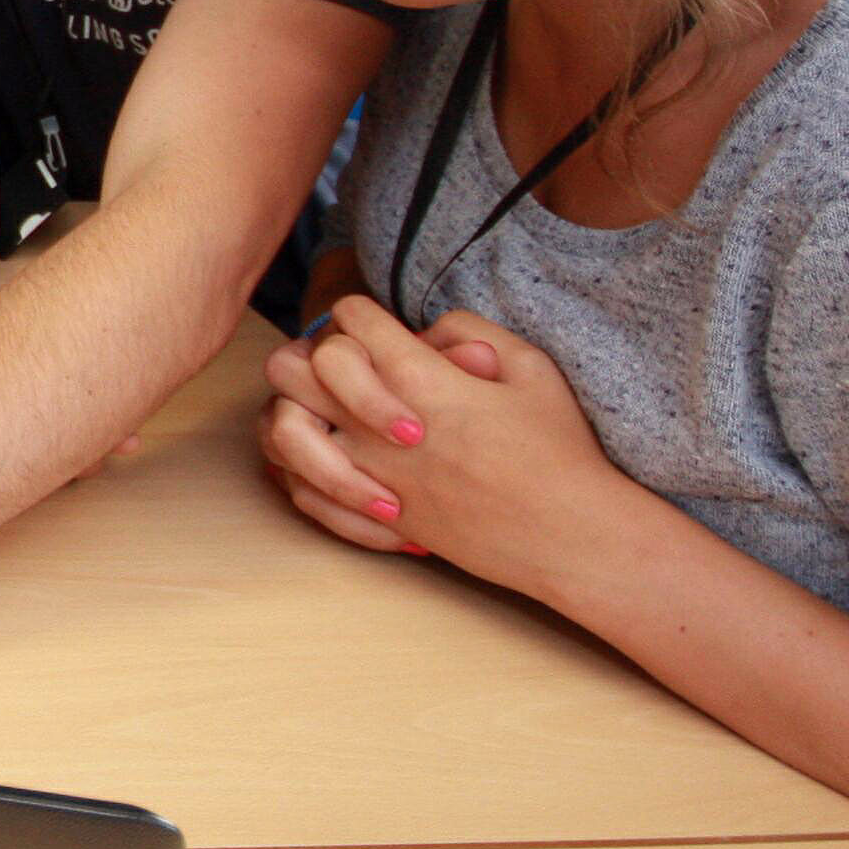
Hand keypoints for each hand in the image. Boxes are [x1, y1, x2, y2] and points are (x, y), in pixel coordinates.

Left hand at [257, 296, 643, 598]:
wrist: (569, 536)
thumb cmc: (558, 449)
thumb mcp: (530, 367)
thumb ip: (468, 332)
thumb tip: (422, 333)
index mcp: (420, 379)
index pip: (351, 318)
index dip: (361, 312)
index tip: (383, 327)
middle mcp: (379, 426)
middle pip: (292, 366)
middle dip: (310, 354)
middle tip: (348, 367)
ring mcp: (369, 473)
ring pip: (279, 430)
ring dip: (297, 413)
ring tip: (333, 415)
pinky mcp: (372, 514)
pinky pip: (300, 491)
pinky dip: (307, 474)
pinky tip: (341, 462)